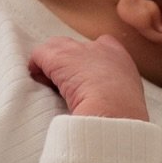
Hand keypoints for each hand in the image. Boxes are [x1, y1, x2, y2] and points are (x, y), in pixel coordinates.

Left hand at [29, 33, 148, 121]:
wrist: (114, 111)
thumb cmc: (121, 115)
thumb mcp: (125, 98)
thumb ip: (113, 91)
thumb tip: (100, 98)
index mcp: (118, 57)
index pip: (98, 48)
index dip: (84, 64)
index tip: (80, 82)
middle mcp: (98, 47)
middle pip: (73, 48)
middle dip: (65, 65)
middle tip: (65, 88)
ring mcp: (77, 50)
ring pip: (54, 49)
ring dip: (49, 67)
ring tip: (50, 88)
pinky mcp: (57, 56)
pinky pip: (39, 55)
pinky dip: (36, 69)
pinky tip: (40, 83)